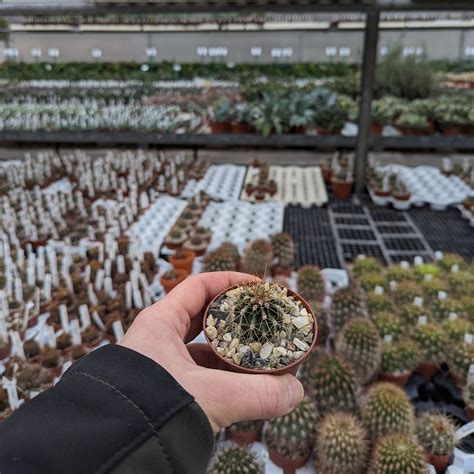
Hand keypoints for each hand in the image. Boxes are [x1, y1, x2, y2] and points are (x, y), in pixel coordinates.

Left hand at [121, 271, 303, 431]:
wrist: (113, 451)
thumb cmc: (149, 411)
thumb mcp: (210, 397)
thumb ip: (258, 393)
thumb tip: (294, 391)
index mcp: (160, 323)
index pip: (199, 286)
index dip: (230, 281)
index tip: (257, 287)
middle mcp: (159, 339)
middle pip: (204, 316)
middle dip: (236, 318)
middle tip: (263, 320)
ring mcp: (162, 364)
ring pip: (203, 348)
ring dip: (230, 352)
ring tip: (258, 356)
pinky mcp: (166, 387)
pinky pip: (199, 373)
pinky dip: (221, 375)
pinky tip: (240, 384)